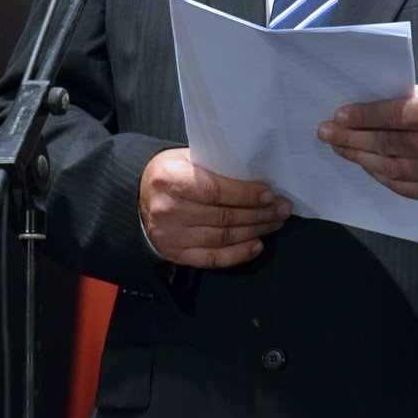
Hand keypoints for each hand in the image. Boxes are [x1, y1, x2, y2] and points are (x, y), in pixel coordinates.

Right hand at [139, 148, 291, 268]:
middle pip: (223, 216)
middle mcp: (169, 209)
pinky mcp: (176, 254)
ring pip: (222, 238)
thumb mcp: (184, 157)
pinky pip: (211, 259)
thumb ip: (212, 165)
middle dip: (259, 213)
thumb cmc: (168, 172)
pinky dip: (237, 254)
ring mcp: (171, 235)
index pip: (213, 190)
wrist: (136, 197)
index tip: (269, 194)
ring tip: (275, 223)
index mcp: (170, 178)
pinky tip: (257, 245)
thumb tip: (255, 174)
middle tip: (282, 209)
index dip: (245, 194)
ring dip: (254, 231)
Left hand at [317, 85, 417, 203]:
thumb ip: (404, 100)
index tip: (340, 115)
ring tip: (337, 145)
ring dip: (358, 155)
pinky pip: (397, 183)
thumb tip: (362, 107)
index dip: (365, 116)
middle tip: (326, 132)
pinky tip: (362, 161)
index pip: (395, 115)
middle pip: (386, 142)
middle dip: (351, 136)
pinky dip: (376, 172)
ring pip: (387, 165)